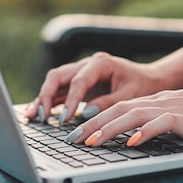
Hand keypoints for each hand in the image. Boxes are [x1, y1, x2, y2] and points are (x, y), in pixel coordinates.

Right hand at [24, 52, 167, 122]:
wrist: (148, 79)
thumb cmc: (142, 86)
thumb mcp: (131, 95)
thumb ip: (109, 102)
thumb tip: (86, 113)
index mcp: (101, 63)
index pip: (79, 80)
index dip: (70, 100)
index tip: (64, 118)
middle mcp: (87, 64)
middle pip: (58, 75)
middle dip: (47, 95)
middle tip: (42, 116)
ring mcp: (80, 73)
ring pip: (54, 82)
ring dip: (42, 98)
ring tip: (33, 117)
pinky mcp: (78, 84)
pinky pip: (59, 91)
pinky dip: (48, 101)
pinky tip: (36, 114)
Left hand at [71, 83, 182, 146]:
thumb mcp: (182, 116)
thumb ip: (160, 123)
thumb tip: (138, 137)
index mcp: (157, 101)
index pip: (119, 108)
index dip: (95, 119)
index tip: (77, 134)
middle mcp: (160, 102)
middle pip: (119, 109)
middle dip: (92, 124)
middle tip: (72, 139)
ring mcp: (173, 108)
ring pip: (134, 114)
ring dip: (110, 128)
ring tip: (92, 141)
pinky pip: (162, 123)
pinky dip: (145, 132)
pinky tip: (132, 143)